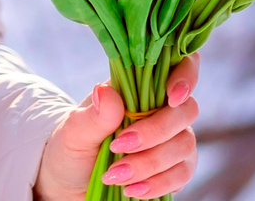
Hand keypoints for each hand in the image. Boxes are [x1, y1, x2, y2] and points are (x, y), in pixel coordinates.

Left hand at [35, 53, 198, 200]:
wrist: (68, 184)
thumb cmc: (70, 149)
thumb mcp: (72, 132)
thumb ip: (93, 116)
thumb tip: (106, 92)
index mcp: (137, 89)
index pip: (177, 67)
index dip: (185, 75)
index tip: (171, 95)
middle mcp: (161, 110)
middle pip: (186, 110)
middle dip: (155, 131)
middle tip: (119, 147)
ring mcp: (172, 140)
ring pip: (185, 145)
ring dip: (150, 163)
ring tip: (116, 175)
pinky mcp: (174, 169)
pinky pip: (182, 174)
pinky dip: (157, 183)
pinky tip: (132, 190)